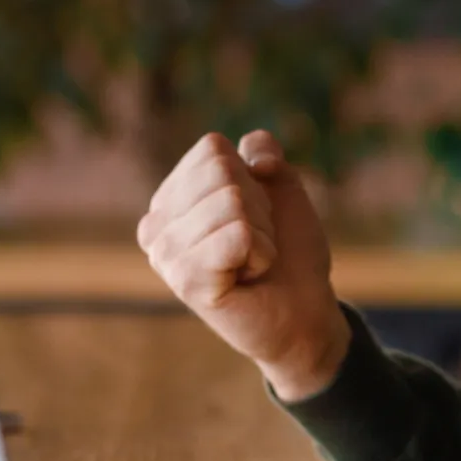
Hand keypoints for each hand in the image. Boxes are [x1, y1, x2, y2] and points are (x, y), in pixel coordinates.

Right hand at [137, 130, 348, 401]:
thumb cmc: (288, 250)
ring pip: (231, 201)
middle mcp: (156, 224)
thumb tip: (252, 155)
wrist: (304, 311)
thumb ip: (262, 150)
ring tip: (251, 261)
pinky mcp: (185, 281)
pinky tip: (248, 276)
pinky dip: (261, 252)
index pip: (212, 149)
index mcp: (170, 197)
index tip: (254, 215)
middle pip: (221, 171)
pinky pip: (238, 234)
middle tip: (254, 242)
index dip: (251, 177)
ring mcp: (165, 254)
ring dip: (261, 231)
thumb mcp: (279, 185)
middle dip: (258, 205)